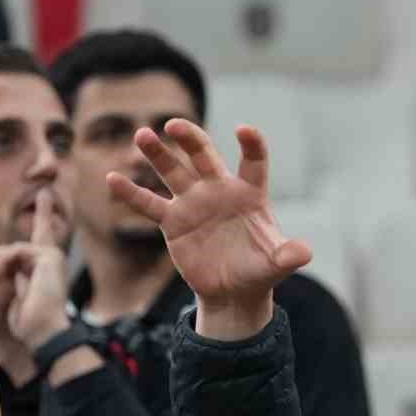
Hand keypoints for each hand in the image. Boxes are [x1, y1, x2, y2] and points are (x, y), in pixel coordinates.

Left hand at [0, 189, 71, 352]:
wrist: (45, 334)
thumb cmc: (31, 325)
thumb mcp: (13, 299)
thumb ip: (10, 279)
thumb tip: (0, 268)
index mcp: (45, 268)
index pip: (41, 238)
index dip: (42, 216)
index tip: (44, 194)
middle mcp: (51, 259)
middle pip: (11, 249)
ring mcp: (50, 255)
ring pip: (5, 252)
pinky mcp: (46, 256)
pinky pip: (9, 254)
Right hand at [107, 120, 309, 339]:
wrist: (234, 290)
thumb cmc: (259, 270)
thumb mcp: (276, 264)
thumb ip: (288, 256)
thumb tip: (303, 254)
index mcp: (250, 194)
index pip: (253, 162)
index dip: (251, 145)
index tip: (244, 130)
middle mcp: (220, 191)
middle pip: (204, 156)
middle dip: (190, 139)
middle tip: (173, 125)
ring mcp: (194, 203)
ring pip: (174, 171)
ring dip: (158, 154)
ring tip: (142, 136)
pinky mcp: (173, 221)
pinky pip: (149, 203)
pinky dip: (131, 192)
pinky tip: (112, 179)